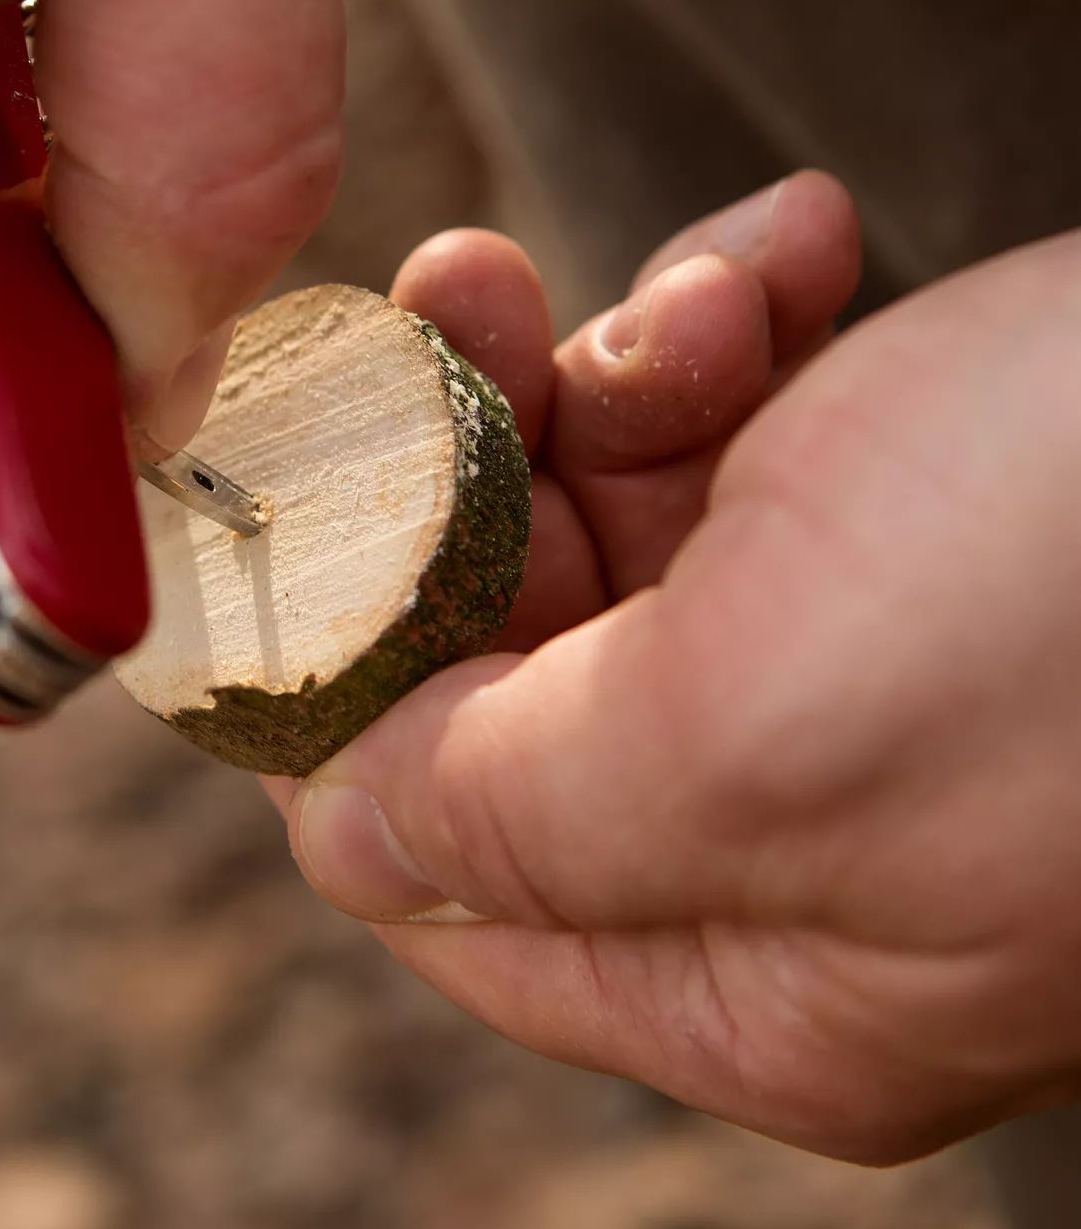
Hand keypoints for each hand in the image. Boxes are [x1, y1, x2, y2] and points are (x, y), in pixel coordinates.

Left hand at [271, 176, 1080, 1162]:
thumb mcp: (755, 735)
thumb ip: (510, 805)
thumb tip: (335, 836)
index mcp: (757, 976)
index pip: (444, 877)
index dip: (343, 690)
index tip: (290, 500)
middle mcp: (803, 846)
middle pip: (513, 664)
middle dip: (470, 472)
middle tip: (460, 295)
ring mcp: (876, 679)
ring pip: (618, 514)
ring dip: (620, 368)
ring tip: (720, 290)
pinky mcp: (939, 524)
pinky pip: (758, 425)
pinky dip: (750, 321)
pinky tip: (814, 252)